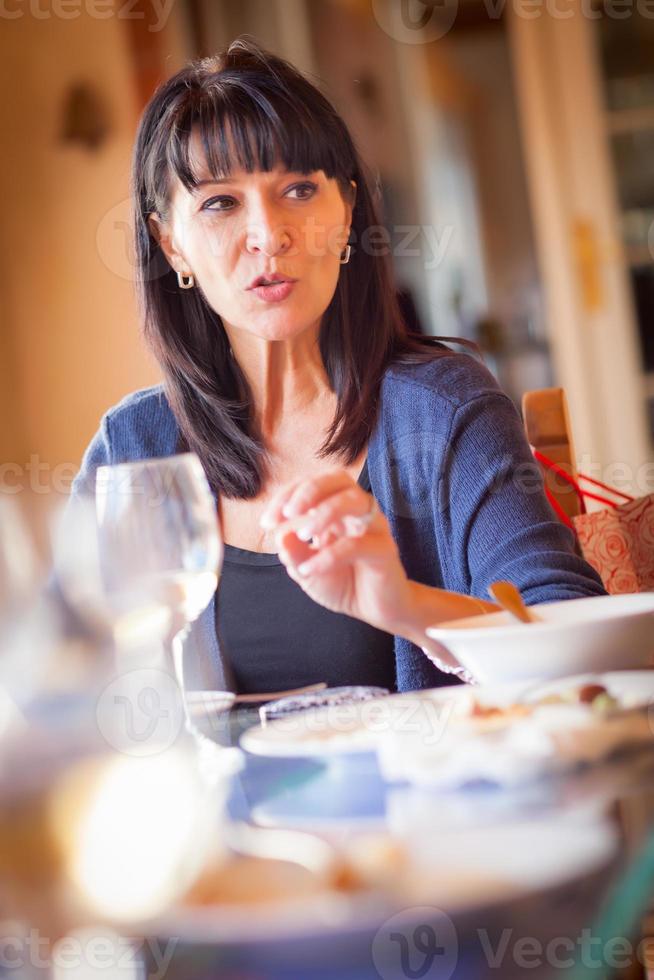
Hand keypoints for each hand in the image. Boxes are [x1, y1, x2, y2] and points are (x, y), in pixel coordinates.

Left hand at [260, 470, 412, 633]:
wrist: (374, 610)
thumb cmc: (342, 583)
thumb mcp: (306, 570)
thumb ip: (293, 553)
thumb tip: (281, 535)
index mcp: (336, 510)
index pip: (312, 486)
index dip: (287, 496)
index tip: (267, 523)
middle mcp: (357, 512)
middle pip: (339, 479)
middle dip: (309, 490)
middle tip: (288, 513)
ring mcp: (374, 528)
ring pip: (354, 500)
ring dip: (324, 512)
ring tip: (303, 535)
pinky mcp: (385, 549)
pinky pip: (357, 544)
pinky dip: (328, 556)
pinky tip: (309, 570)